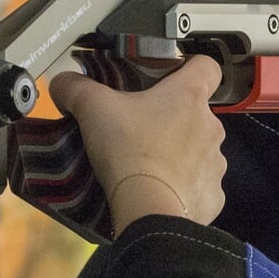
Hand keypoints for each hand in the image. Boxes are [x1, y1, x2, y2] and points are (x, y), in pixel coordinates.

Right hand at [50, 56, 227, 233]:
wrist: (149, 210)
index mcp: (189, 96)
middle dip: (173, 119)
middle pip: (196, 113)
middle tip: (140, 130)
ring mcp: (216, 163)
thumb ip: (76, 88)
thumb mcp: (93, 109)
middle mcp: (210, 127)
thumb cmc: (129, 151)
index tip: (172, 78)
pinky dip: (183, 189)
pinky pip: (199, 187)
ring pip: (199, 151)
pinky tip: (160, 193)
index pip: (207, 67)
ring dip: (179, 156)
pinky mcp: (213, 196)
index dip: (191, 67)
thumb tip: (62, 82)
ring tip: (147, 166)